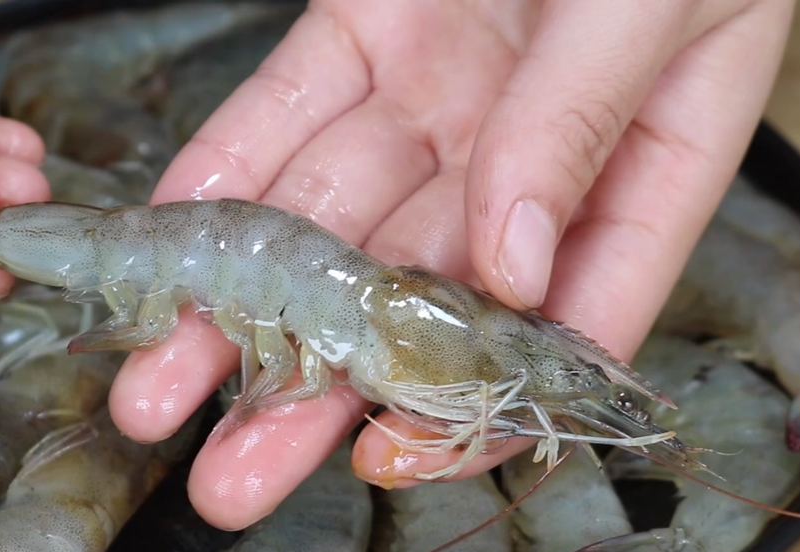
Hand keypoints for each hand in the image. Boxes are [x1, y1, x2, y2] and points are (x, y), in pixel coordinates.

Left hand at [106, 0, 795, 529]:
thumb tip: (513, 267)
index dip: (481, 400)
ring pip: (327, 223)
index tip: (393, 458)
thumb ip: (585, 122)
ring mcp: (439, 91)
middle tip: (230, 479)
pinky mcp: (364, 30)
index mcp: (638, 160)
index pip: (568, 316)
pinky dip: (221, 178)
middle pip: (416, 293)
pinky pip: (281, 115)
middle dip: (315, 390)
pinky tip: (167, 250)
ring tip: (161, 388)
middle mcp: (527, 148)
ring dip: (240, 308)